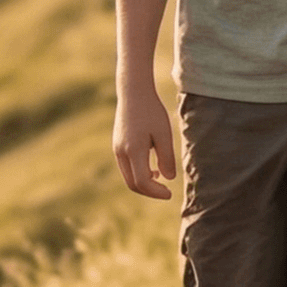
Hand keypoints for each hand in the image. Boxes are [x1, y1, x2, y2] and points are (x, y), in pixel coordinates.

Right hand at [113, 80, 175, 198]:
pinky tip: (152, 169)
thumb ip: (166, 157)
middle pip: (133, 183)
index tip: (170, 194)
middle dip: (149, 191)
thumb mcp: (164, 133)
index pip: (142, 182)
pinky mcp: (117, 145)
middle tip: (166, 192)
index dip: (156, 192)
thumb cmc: (152, 111)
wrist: (134, 93)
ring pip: (128, 176)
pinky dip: (138, 173)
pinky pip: (126, 167)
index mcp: (133, 151)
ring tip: (160, 180)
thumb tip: (169, 178)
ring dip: (143, 183)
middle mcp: (121, 153)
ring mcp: (117, 149)